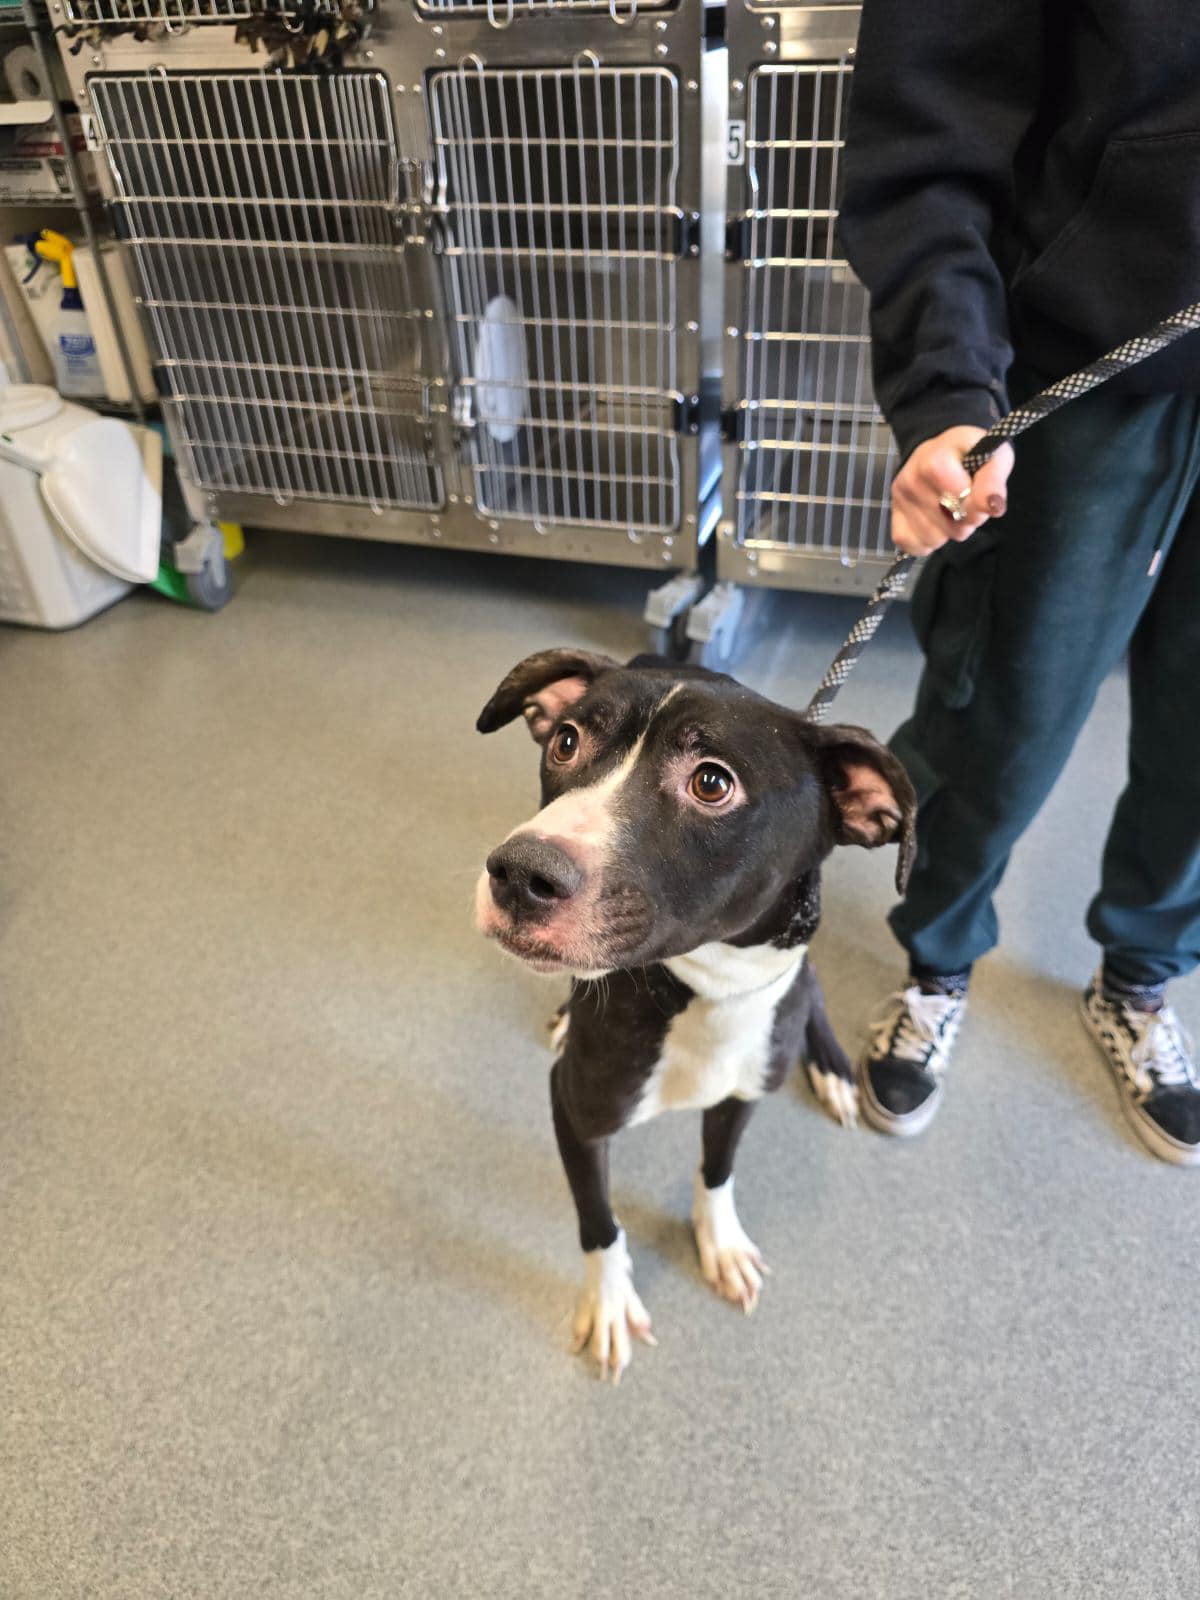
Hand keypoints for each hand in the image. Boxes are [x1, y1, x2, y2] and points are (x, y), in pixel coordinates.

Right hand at [891, 426, 1014, 555]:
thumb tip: (993, 506)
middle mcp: (910, 480)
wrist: (939, 452)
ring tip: (950, 509)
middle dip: (967, 519)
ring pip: (934, 539)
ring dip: (949, 531)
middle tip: (966, 500)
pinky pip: (913, 545)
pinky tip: (935, 523)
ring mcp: (899, 500)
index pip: (964, 504)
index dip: (979, 506)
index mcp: (934, 461)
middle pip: (951, 526)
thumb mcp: (993, 456)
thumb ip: (994, 480)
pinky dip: (928, 542)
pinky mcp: (894, 516)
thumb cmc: (970, 454)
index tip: (980, 492)